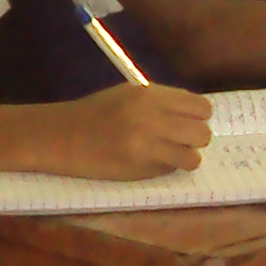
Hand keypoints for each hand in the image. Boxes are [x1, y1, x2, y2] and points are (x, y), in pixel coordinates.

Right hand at [50, 81, 212, 179]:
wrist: (63, 136)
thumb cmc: (95, 113)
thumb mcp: (128, 95)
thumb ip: (160, 102)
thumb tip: (193, 116)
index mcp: (150, 95)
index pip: (200, 107)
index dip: (198, 117)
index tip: (188, 121)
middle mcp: (153, 118)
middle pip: (202, 133)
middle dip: (194, 139)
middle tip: (179, 141)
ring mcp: (147, 145)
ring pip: (193, 157)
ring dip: (184, 158)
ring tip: (168, 155)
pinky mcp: (140, 168)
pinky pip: (171, 170)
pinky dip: (167, 169)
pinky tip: (150, 163)